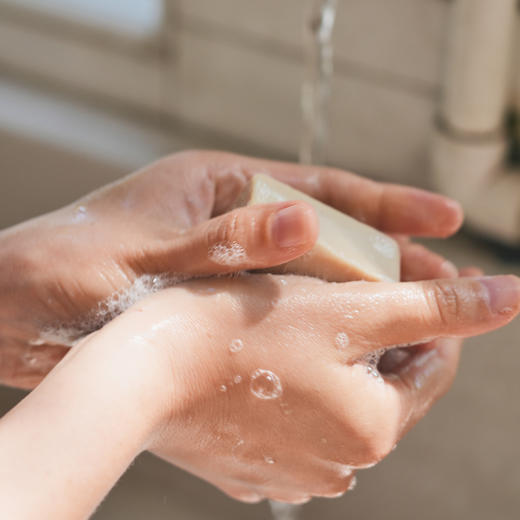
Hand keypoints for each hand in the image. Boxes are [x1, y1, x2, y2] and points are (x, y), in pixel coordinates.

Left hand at [0, 150, 462, 387]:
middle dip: (385, 257)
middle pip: (326, 234)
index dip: (386, 205)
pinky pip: (285, 305)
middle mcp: (232, 221)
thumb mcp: (151, 251)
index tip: (444, 220)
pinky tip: (344, 347)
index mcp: (220, 188)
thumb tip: (306, 221)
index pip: (320, 189)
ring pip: (310, 275)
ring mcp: (230, 260)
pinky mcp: (220, 299)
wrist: (16, 310)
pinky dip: (315, 323)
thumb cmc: (67, 270)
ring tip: (411, 321)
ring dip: (357, 296)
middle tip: (443, 279)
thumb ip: (227, 240)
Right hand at [93, 270, 519, 503]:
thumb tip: (512, 296)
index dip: (431, 313)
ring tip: (312, 311)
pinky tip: (272, 350)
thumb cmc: (241, 331)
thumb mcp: (351, 308)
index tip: (417, 273)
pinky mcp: (251, 463)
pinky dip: (299, 380)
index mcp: (373, 427)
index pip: (432, 363)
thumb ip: (437, 307)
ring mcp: (291, 468)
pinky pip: (296, 415)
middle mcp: (339, 462)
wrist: (140, 373)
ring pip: (338, 397)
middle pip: (384, 382)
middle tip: (359, 285)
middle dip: (382, 332)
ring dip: (337, 354)